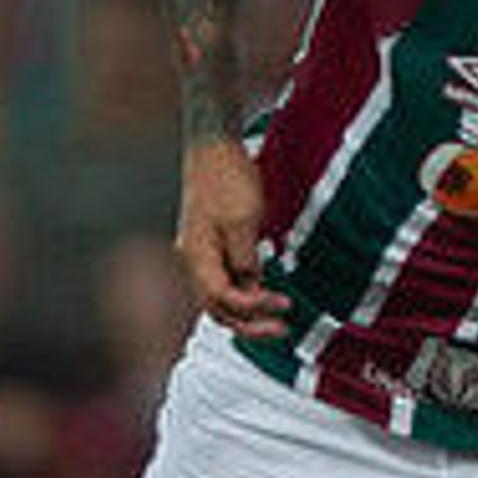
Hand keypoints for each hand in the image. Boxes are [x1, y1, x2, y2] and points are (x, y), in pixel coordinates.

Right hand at [174, 137, 289, 337]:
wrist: (213, 147)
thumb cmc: (227, 178)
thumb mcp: (243, 219)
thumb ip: (245, 257)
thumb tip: (251, 284)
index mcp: (196, 255)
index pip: (221, 299)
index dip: (253, 308)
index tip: (284, 305)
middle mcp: (193, 259)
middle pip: (216, 307)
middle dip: (249, 324)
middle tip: (282, 331)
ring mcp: (200, 253)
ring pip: (219, 297)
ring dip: (247, 312)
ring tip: (276, 320)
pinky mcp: (211, 245)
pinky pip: (224, 280)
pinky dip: (244, 293)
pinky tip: (264, 295)